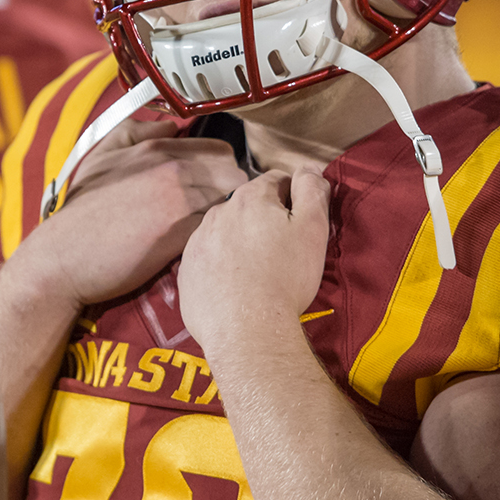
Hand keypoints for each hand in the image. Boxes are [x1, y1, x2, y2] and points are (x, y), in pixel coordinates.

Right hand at [28, 118, 246, 307]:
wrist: (63, 258)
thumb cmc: (80, 212)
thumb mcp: (101, 157)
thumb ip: (136, 132)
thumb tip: (171, 126)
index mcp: (156, 149)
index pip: (220, 151)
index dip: (222, 171)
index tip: (214, 189)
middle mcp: (172, 169)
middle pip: (234, 174)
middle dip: (231, 191)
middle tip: (217, 212)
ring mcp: (178, 201)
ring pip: (230, 200)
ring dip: (226, 215)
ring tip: (213, 230)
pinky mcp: (180, 235)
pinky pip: (215, 227)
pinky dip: (214, 235)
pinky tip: (202, 246)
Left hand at [178, 167, 330, 352]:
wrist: (247, 331)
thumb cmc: (285, 279)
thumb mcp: (312, 230)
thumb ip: (311, 190)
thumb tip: (307, 168)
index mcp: (249, 198)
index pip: (276, 181)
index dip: (293, 199)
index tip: (300, 224)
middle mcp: (217, 213)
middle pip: (248, 206)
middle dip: (264, 221)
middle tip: (282, 253)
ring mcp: (197, 243)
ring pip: (225, 232)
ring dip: (240, 242)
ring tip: (258, 273)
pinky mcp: (186, 272)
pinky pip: (208, 260)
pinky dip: (221, 267)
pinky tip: (235, 288)